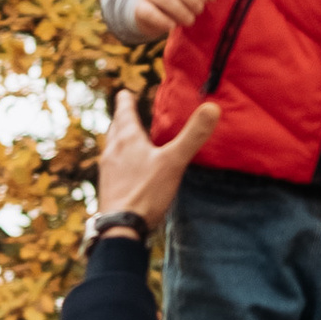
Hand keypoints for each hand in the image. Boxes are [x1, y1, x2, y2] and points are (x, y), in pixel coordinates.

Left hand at [97, 86, 218, 230]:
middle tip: (124, 113)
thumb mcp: (174, 162)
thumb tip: (213, 108)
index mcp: (127, 140)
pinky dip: (119, 161)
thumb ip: (193, 136)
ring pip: (111, 148)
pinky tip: (126, 172)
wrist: (121, 227)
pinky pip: (112, 167)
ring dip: (118, 141)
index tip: (123, 92)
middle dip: (121, 120)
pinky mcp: (107, 188)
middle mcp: (113, 151)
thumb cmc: (147, 192)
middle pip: (115, 130)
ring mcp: (107, 171)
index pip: (124, 113)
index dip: (125, 101)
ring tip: (124, 140)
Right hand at [134, 0, 215, 36]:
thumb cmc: (174, 2)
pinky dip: (163, 20)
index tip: (203, 1)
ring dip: (181, 11)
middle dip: (191, 0)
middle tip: (198, 12)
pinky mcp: (139, 8)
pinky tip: (172, 26)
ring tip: (189, 21)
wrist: (147, 13)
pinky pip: (149, 12)